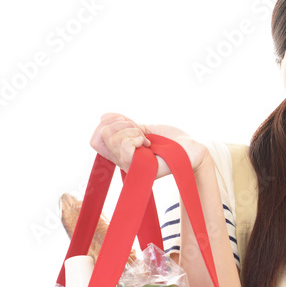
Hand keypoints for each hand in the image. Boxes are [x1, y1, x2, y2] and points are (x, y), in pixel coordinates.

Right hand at [89, 113, 207, 175]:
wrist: (190, 148)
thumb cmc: (170, 139)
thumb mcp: (143, 127)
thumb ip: (124, 124)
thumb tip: (104, 117)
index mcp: (120, 152)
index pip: (95, 140)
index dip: (105, 124)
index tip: (127, 120)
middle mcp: (122, 161)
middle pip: (102, 135)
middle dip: (122, 125)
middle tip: (141, 132)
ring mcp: (129, 166)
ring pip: (112, 140)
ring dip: (132, 131)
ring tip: (146, 139)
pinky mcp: (139, 169)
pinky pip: (123, 149)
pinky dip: (135, 138)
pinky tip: (147, 143)